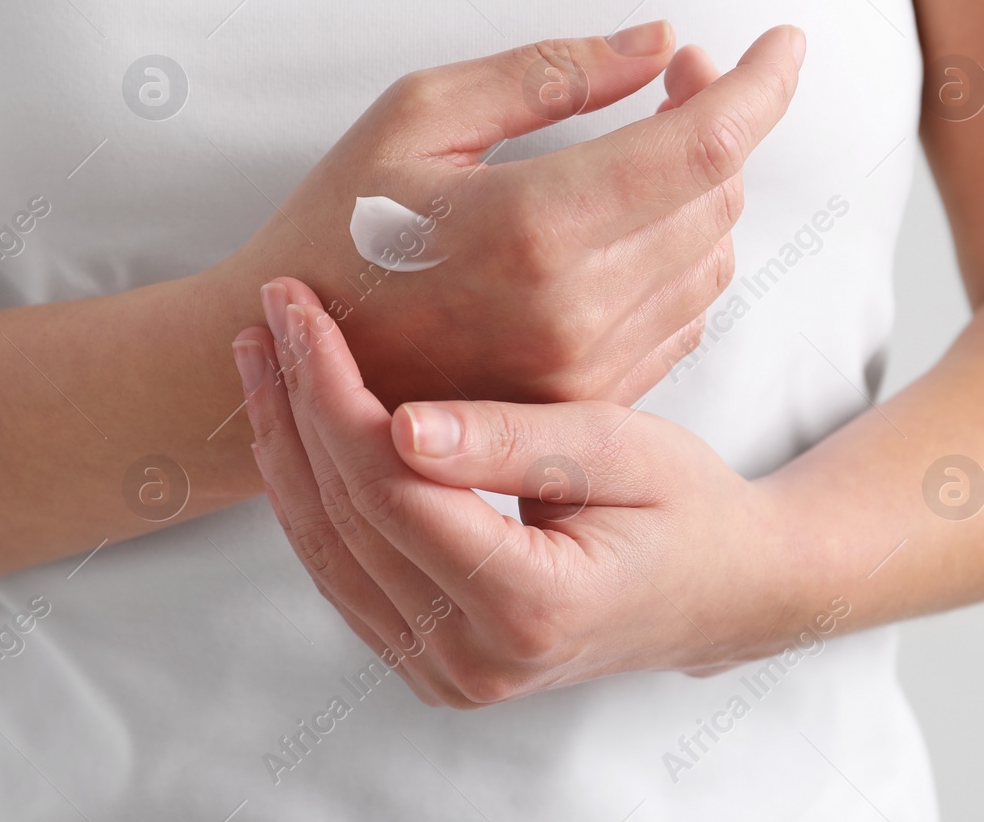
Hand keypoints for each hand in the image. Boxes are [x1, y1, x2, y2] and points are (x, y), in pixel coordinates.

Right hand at [214, 22, 805, 407]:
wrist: (294, 364)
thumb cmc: (337, 225)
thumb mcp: (415, 115)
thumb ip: (549, 73)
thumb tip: (660, 44)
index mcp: (533, 225)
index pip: (705, 144)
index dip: (763, 82)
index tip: (784, 41)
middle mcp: (576, 308)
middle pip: (719, 194)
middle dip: (721, 118)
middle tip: (675, 72)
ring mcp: (586, 366)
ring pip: (712, 256)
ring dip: (703, 188)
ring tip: (647, 143)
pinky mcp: (586, 399)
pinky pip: (685, 314)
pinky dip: (682, 252)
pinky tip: (631, 221)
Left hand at [231, 280, 808, 707]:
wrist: (721, 590)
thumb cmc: (687, 506)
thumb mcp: (620, 450)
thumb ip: (511, 439)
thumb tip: (400, 424)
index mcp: (531, 609)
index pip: (389, 488)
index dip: (331, 391)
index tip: (301, 308)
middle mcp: (475, 662)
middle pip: (345, 517)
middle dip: (295, 402)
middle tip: (271, 308)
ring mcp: (446, 674)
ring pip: (327, 549)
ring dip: (284, 445)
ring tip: (262, 354)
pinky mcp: (428, 661)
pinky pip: (344, 571)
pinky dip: (311, 492)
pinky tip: (292, 423)